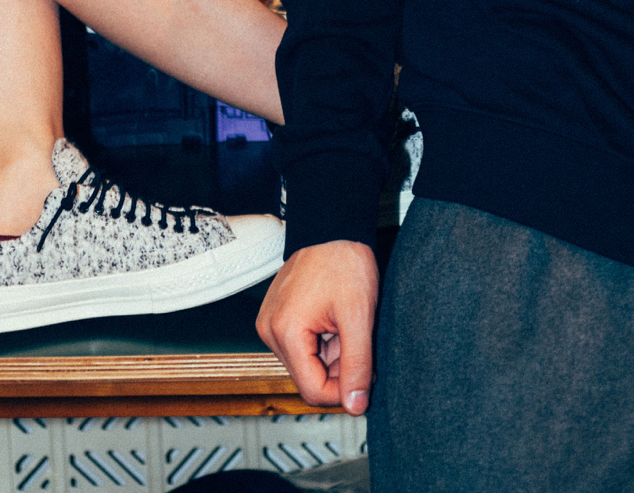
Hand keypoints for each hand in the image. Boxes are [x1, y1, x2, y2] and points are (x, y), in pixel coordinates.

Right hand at [257, 241, 378, 413]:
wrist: (332, 228)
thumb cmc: (344, 263)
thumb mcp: (359, 316)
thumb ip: (358, 365)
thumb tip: (355, 406)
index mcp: (285, 331)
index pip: (312, 390)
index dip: (342, 392)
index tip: (364, 377)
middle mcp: (269, 330)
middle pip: (307, 378)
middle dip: (336, 368)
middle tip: (355, 339)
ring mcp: (270, 323)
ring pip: (305, 363)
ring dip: (329, 354)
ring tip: (342, 324)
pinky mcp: (276, 318)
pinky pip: (300, 346)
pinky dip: (321, 341)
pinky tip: (332, 319)